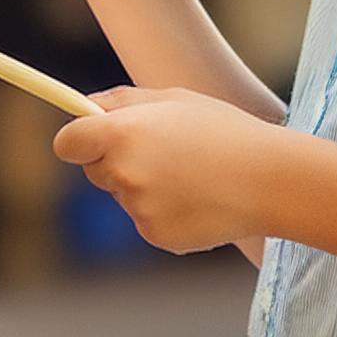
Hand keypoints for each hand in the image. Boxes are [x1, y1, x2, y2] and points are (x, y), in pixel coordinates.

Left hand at [52, 85, 278, 254]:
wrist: (270, 179)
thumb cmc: (224, 130)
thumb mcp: (173, 99)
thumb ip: (123, 101)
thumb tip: (87, 107)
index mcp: (122, 134)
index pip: (66, 144)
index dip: (77, 141)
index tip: (88, 140)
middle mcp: (123, 173)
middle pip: (94, 172)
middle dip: (115, 162)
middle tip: (162, 151)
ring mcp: (138, 209)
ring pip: (125, 197)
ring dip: (145, 187)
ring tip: (192, 174)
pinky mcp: (156, 236)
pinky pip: (147, 221)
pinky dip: (165, 213)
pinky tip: (198, 199)